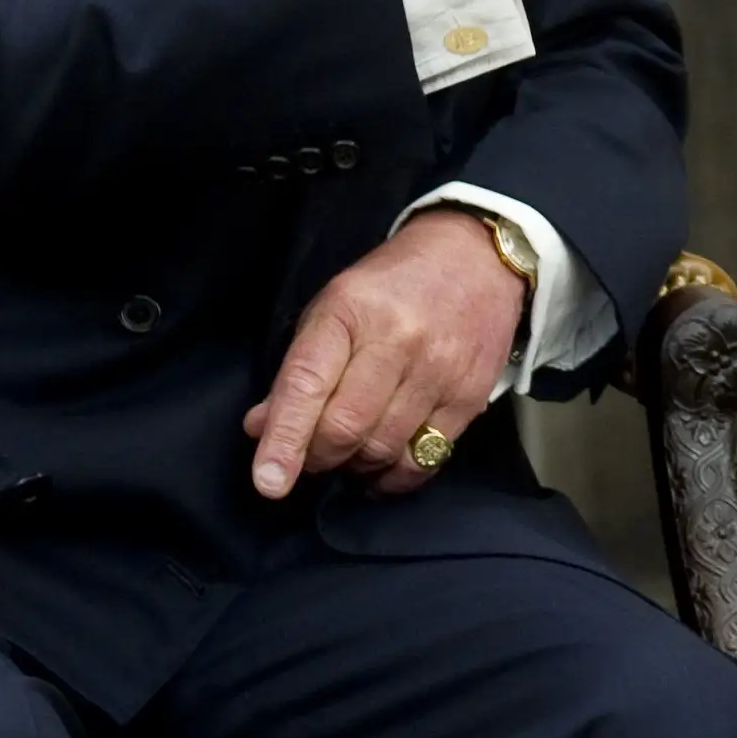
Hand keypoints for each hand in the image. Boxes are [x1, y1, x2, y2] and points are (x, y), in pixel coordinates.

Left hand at [246, 209, 527, 498]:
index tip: (268, 481)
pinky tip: (383, 465)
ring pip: (383, 449)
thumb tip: (261, 428)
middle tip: (313, 454)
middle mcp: (398, 340)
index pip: (308, 384)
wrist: (475, 256)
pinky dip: (394, 476)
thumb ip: (298, 369)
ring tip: (351, 450)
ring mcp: (439, 370)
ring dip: (356, 465)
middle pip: (346, 428)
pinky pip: (424, 460)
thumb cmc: (392, 285)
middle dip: (318, 457)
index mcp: (350, 311)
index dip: (285, 438)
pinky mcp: (470, 396)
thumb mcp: (333, 307)